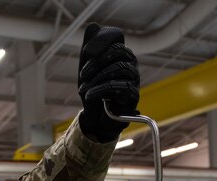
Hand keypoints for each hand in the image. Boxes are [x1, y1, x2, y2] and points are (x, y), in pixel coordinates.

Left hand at [78, 23, 139, 142]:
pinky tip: (89, 95)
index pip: (116, 37)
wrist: (96, 119)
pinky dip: (100, 90)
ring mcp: (134, 78)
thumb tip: (93, 26)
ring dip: (97, 79)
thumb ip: (89, 49)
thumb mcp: (86, 69)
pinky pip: (119, 86)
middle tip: (82, 76)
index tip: (86, 53)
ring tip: (83, 89)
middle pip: (119, 52)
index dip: (101, 41)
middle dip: (97, 63)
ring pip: (119, 68)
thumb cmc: (93, 92)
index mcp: (120, 53)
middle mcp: (131, 63)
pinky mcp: (133, 94)